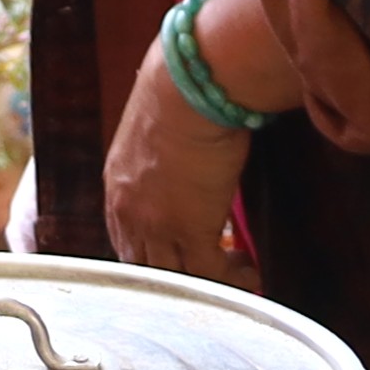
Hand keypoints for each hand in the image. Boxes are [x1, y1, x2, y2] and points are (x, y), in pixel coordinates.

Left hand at [101, 56, 255, 278]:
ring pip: (176, 278)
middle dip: (174, 278)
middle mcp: (129, 213)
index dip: (151, 254)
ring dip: (205, 283)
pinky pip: (210, 275)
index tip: (175, 257)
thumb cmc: (180, 91)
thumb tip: (188, 150)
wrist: (189, 86)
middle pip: (144, 268)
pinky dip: (232, 280)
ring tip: (235, 275)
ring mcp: (157, 227)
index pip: (125, 238)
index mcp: (117, 186)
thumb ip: (163, 152)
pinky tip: (251, 272)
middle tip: (205, 279)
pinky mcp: (191, 232)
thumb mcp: (155, 130)